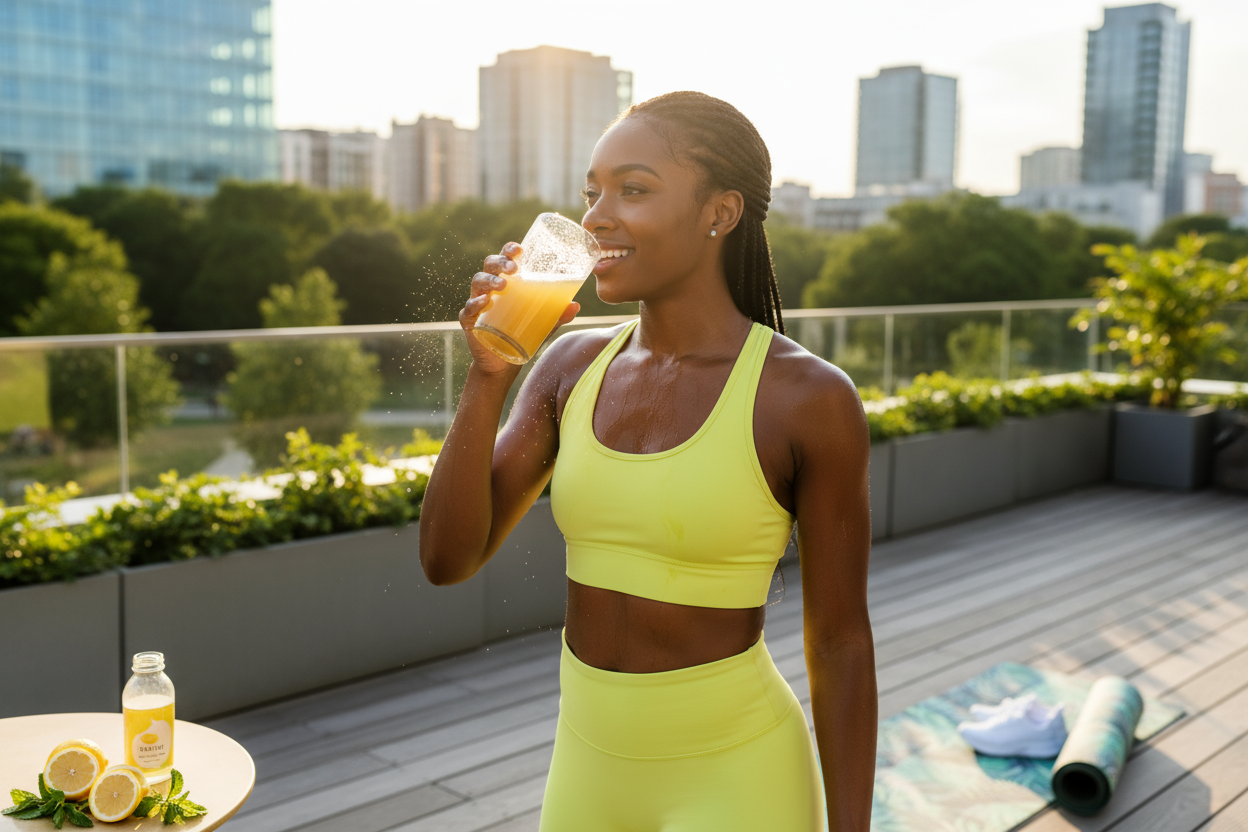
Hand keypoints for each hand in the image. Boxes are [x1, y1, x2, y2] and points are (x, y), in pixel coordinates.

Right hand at [460, 242, 580, 375]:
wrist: (503, 363)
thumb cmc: (522, 334)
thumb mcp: (544, 325)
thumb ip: (557, 315)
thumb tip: (575, 305)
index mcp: (507, 281)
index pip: (505, 258)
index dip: (509, 250)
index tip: (519, 249)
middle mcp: (490, 288)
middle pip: (490, 265)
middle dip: (500, 262)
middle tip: (514, 269)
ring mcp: (477, 303)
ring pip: (478, 282)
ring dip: (490, 281)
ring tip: (503, 286)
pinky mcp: (470, 321)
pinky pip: (467, 308)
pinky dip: (474, 304)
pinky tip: (484, 303)